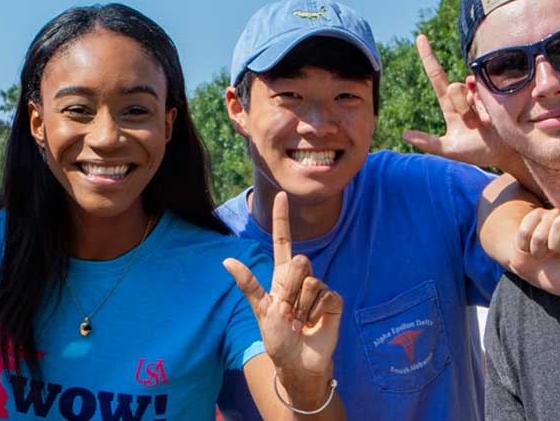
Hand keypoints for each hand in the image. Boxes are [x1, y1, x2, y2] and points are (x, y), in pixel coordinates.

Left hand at [223, 192, 344, 385]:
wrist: (299, 363)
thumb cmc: (277, 339)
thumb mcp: (259, 310)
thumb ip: (248, 284)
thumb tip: (226, 261)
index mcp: (281, 278)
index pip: (282, 242)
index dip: (282, 220)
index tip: (282, 196)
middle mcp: (301, 280)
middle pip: (300, 262)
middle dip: (291, 287)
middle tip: (288, 311)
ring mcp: (318, 290)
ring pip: (312, 281)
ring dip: (303, 306)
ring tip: (300, 321)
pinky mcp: (333, 302)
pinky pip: (327, 295)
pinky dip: (318, 312)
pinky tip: (315, 324)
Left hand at [404, 34, 508, 167]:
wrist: (502, 154)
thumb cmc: (474, 152)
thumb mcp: (449, 150)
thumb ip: (428, 143)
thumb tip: (404, 135)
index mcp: (449, 105)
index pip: (436, 76)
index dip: (428, 56)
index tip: (420, 37)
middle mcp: (463, 96)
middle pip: (455, 88)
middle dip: (462, 107)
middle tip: (473, 125)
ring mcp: (479, 95)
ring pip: (471, 92)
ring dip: (476, 111)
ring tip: (485, 125)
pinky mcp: (494, 96)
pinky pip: (486, 96)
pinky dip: (487, 110)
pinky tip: (493, 119)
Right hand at [500, 178, 559, 294]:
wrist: (536, 274)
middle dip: (554, 244)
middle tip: (555, 254)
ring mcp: (551, 218)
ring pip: (542, 228)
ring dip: (539, 249)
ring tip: (542, 254)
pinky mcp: (532, 219)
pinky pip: (526, 230)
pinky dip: (525, 246)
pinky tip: (529, 249)